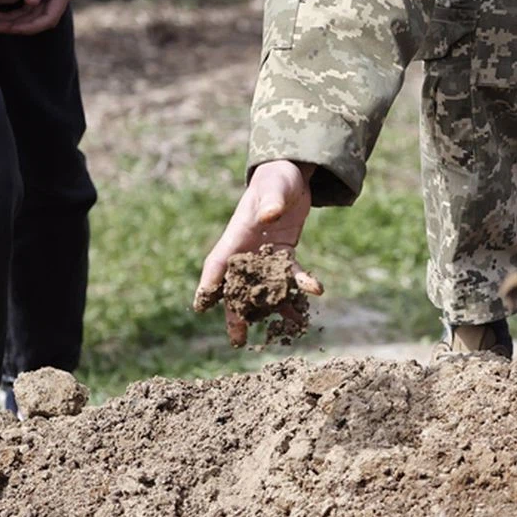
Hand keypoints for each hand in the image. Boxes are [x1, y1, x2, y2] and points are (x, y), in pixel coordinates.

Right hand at [194, 160, 323, 341]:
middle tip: (237, 340)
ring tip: (278, 334)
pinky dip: (300, 286)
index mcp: (235, 236)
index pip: (217, 264)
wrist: (292, 176)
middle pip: (236, 287)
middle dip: (236, 313)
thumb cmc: (275, 179)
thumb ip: (271, 201)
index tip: (201, 306)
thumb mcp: (274, 187)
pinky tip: (315, 293)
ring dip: (270, 310)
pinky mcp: (284, 255)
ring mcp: (265, 255)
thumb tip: (269, 215)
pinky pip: (291, 276)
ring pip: (264, 289)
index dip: (209, 285)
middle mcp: (247, 251)